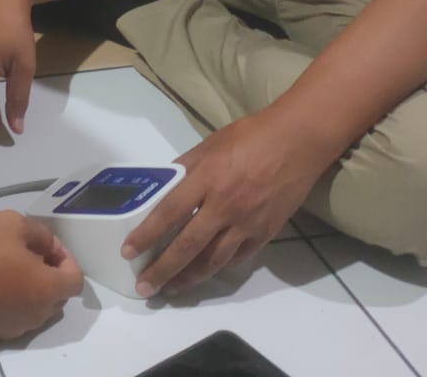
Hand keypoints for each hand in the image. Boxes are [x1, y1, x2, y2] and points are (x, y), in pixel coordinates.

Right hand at [0, 212, 82, 338]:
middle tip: (30, 253)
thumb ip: (42, 235)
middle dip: (51, 275)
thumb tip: (49, 247)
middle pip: (58, 297)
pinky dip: (14, 301)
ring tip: (11, 268)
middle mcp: (37, 314)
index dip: (67, 260)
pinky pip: (16, 315)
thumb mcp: (15, 223)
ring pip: (37, 308)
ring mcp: (15, 326)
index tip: (48, 246)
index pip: (75, 280)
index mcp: (47, 289)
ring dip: (33, 289)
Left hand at [121, 110, 332, 297]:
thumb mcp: (210, 144)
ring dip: (189, 278)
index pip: (169, 212)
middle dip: (164, 270)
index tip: (128, 252)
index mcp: (207, 179)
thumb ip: (186, 167)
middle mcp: (225, 206)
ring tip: (172, 289)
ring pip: (213, 260)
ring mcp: (247, 223)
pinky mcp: (266, 233)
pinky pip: (238, 258)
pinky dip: (219, 267)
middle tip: (146, 287)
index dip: (147, 234)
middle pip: (188, 246)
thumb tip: (165, 186)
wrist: (298, 142)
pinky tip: (205, 273)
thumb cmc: (251, 136)